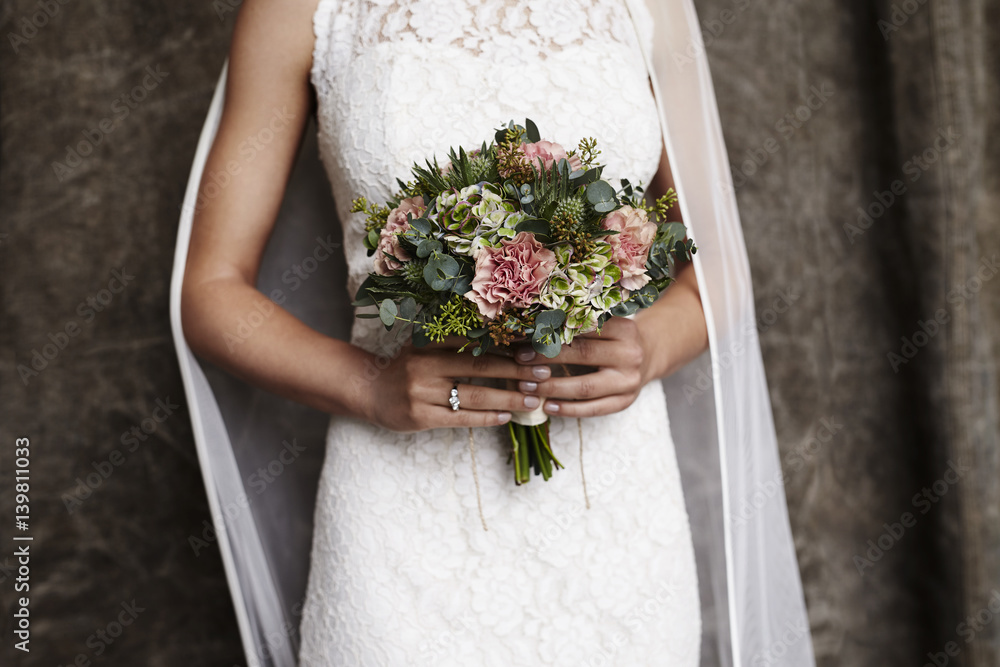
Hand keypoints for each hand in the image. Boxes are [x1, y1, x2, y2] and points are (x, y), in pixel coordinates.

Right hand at [360, 337, 551, 432]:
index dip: (507, 345)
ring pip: (475, 395)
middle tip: (544, 373)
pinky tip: (507, 416)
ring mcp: (422, 392)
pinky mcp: (421, 417)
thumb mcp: (425, 345)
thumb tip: (506, 342)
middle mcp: (425, 364)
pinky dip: (487, 417)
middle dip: (516, 371)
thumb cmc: (407, 367)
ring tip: (535, 399)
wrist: (369, 391)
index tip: (535, 349)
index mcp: (430, 341)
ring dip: (509, 397)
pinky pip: (461, 418)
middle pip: (480, 367)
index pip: (476, 342)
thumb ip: (456, 341)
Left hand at [514, 317, 654, 418]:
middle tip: (520, 362)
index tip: (525, 337)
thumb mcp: (604, 324)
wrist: (647, 356)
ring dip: (553, 387)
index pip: (583, 329)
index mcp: (624, 328)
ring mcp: (629, 381)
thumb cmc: (613, 337)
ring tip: (527, 386)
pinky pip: (593, 409)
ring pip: (585, 386)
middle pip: (583, 355)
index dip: (552, 333)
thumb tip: (530, 327)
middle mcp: (630, 354)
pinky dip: (568, 409)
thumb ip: (577, 324)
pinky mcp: (625, 402)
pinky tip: (547, 406)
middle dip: (547, 359)